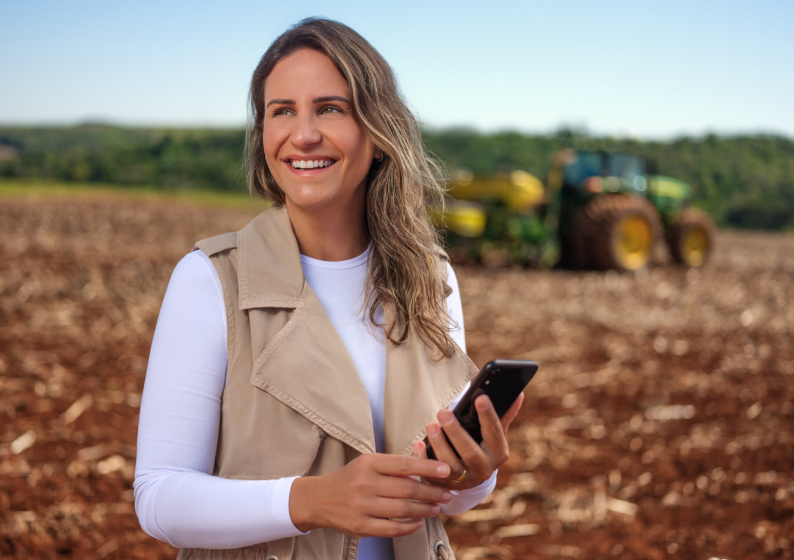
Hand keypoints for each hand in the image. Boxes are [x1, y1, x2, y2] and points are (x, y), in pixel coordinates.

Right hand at [289, 453, 453, 537]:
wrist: (318, 499)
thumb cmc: (350, 479)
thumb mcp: (367, 464)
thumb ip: (392, 467)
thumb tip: (425, 471)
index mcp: (368, 463)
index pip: (404, 464)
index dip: (428, 467)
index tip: (446, 470)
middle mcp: (365, 483)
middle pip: (407, 488)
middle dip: (432, 492)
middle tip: (447, 494)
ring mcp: (362, 506)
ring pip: (402, 509)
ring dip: (424, 509)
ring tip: (436, 508)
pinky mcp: (360, 526)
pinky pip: (391, 528)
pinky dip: (409, 527)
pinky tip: (419, 523)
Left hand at [414, 392, 523, 489]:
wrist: (471, 476)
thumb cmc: (482, 446)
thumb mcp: (494, 434)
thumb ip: (504, 415)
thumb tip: (518, 394)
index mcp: (498, 453)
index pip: (494, 432)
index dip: (488, 415)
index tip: (480, 397)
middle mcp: (484, 470)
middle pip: (470, 453)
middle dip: (456, 432)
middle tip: (443, 412)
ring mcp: (465, 481)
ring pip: (450, 466)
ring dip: (439, 445)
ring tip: (430, 425)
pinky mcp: (446, 487)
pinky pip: (433, 476)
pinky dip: (423, 460)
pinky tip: (418, 444)